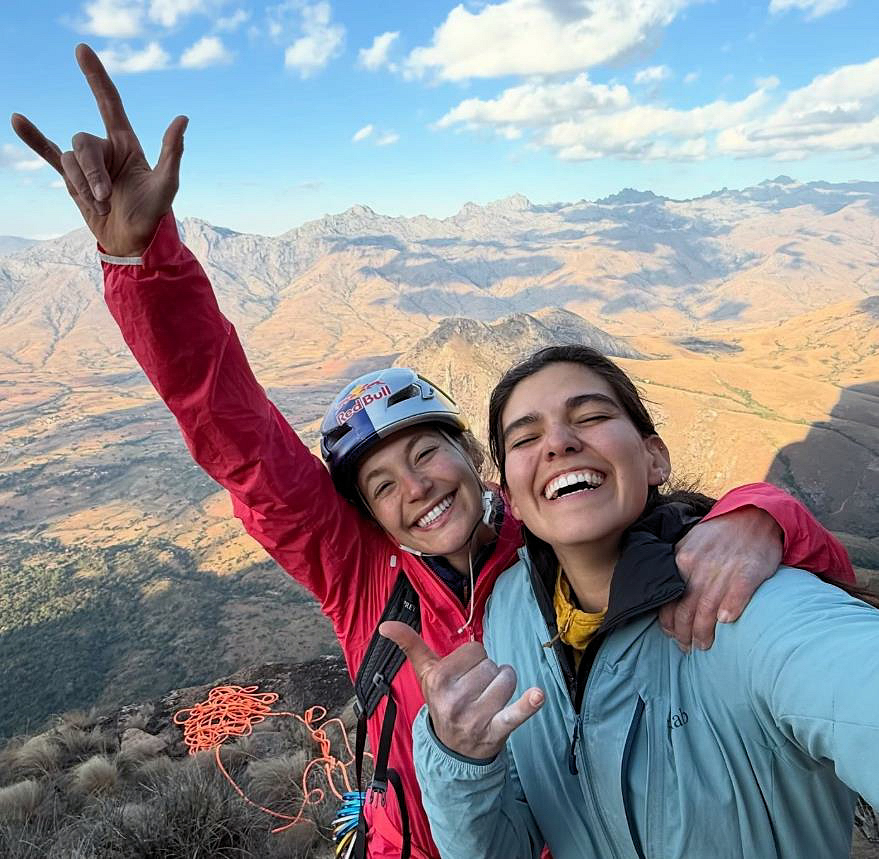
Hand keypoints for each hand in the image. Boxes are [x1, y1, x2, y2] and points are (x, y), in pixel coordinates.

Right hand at [11, 43, 186, 256]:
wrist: (134, 242)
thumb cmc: (154, 213)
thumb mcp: (167, 184)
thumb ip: (172, 152)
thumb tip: (182, 118)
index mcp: (127, 144)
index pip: (109, 102)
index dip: (96, 77)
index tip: (81, 49)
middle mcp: (106, 149)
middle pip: (83, 143)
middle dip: (91, 173)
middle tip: (106, 198)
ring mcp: (88, 165)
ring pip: (70, 161)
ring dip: (83, 188)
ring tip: (102, 208)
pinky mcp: (73, 180)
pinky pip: (48, 154)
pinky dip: (33, 139)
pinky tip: (17, 120)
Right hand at [380, 621, 543, 759]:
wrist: (452, 751)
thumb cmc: (442, 701)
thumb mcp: (425, 674)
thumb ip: (410, 645)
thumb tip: (385, 625)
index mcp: (437, 680)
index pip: (475, 649)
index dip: (473, 660)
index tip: (462, 675)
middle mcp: (453, 699)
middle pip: (492, 664)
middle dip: (487, 673)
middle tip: (474, 691)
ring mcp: (475, 716)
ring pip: (507, 678)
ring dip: (504, 686)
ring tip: (489, 700)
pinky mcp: (496, 731)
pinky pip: (515, 714)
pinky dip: (528, 705)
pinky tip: (537, 696)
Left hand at [660, 506, 782, 650]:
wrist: (753, 516)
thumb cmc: (720, 534)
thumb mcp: (690, 543)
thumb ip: (679, 567)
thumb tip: (668, 596)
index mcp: (681, 560)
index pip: (668, 599)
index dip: (668, 622)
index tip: (671, 635)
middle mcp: (698, 567)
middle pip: (685, 610)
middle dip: (684, 634)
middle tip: (687, 648)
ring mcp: (723, 570)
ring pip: (707, 610)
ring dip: (703, 633)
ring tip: (703, 646)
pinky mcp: (747, 573)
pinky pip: (736, 596)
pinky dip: (730, 611)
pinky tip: (725, 624)